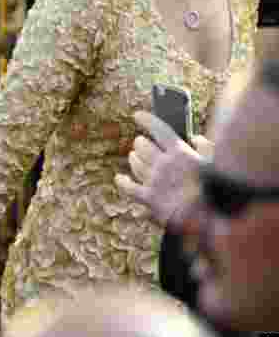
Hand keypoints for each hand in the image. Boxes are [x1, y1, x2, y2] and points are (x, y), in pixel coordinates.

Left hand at [115, 110, 211, 226]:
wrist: (209, 220)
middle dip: (141, 143)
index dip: (146, 120)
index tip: (137, 115)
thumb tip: (195, 137)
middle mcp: (163, 163)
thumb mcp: (217, 165)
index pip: (158, 129)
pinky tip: (119, 179)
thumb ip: (206, 148)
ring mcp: (154, 180)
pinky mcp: (148, 197)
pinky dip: (123, 182)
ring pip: (135, 163)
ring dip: (134, 158)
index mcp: (180, 152)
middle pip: (142, 146)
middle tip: (141, 142)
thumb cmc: (217, 191)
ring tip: (134, 155)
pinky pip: (129, 187)